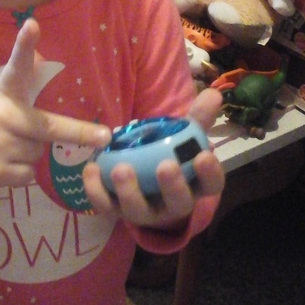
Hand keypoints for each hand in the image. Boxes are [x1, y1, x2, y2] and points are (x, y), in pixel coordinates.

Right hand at [0, 19, 111, 200]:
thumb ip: (19, 79)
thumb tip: (42, 57)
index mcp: (2, 91)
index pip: (16, 66)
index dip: (25, 45)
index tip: (32, 24)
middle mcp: (2, 116)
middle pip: (49, 127)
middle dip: (79, 133)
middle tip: (105, 135)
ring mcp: (0, 146)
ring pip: (40, 152)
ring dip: (31, 149)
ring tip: (6, 143)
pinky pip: (29, 172)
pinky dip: (22, 169)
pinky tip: (1, 159)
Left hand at [82, 87, 224, 229]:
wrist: (142, 183)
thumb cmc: (167, 155)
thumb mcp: (182, 137)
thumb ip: (196, 118)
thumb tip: (213, 94)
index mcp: (194, 185)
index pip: (211, 185)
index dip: (210, 173)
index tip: (203, 156)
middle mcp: (172, 204)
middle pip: (178, 202)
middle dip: (172, 186)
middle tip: (165, 166)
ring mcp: (144, 210)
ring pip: (139, 209)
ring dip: (130, 191)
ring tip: (121, 168)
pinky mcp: (116, 210)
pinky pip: (106, 205)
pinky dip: (96, 190)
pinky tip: (91, 169)